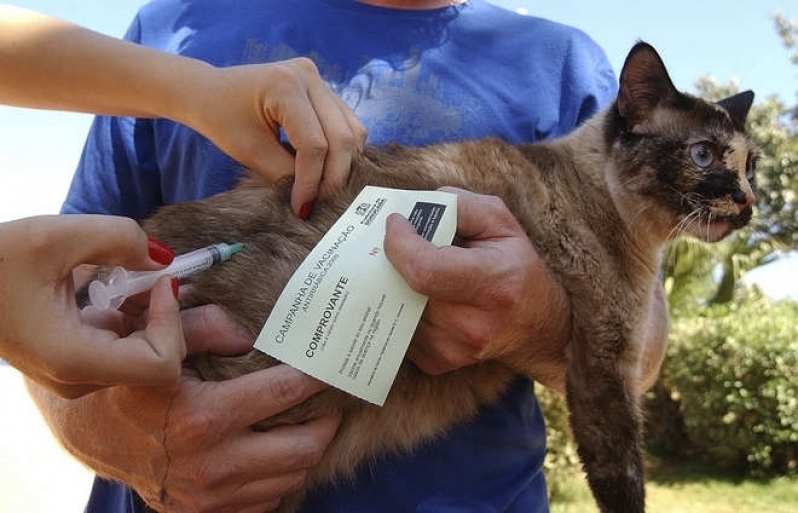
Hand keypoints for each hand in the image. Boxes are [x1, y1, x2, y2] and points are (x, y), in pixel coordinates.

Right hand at [0, 215, 183, 397]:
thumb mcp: (55, 236)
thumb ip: (120, 239)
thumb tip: (164, 259)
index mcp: (72, 360)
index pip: (161, 364)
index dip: (171, 321)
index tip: (159, 281)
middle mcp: (75, 379)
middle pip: (156, 361)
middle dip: (163, 316)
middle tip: (151, 275)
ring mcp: (73, 377)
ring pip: (141, 356)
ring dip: (147, 315)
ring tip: (129, 278)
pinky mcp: (71, 366)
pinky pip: (120, 349)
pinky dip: (129, 319)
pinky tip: (113, 290)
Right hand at [27, 304, 339, 512]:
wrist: (88, 431)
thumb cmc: (129, 379)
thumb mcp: (158, 341)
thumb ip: (208, 325)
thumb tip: (253, 332)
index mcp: (203, 416)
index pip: (285, 393)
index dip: (317, 374)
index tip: (333, 361)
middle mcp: (212, 464)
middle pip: (303, 449)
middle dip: (327, 421)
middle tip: (331, 399)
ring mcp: (210, 496)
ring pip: (291, 478)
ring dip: (306, 449)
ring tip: (308, 422)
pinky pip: (267, 502)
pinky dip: (280, 476)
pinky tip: (275, 450)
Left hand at [188, 58, 366, 216]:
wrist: (208, 91)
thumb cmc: (221, 118)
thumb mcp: (249, 151)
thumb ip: (284, 172)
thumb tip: (314, 197)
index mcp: (284, 85)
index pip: (314, 143)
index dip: (312, 180)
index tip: (302, 206)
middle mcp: (308, 75)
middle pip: (341, 136)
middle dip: (333, 176)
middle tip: (319, 201)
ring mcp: (318, 78)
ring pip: (352, 130)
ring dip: (343, 163)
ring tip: (323, 186)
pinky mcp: (323, 88)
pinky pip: (347, 123)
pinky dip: (342, 149)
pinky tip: (327, 167)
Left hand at [383, 187, 571, 392]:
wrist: (537, 326)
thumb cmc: (516, 266)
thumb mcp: (501, 223)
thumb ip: (460, 205)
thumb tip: (414, 208)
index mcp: (494, 284)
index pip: (424, 268)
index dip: (400, 243)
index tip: (396, 223)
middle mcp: (473, 324)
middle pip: (406, 287)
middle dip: (397, 260)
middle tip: (403, 244)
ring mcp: (454, 349)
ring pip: (399, 308)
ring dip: (400, 286)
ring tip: (421, 272)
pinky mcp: (439, 363)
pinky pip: (401, 329)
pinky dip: (405, 309)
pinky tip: (425, 299)